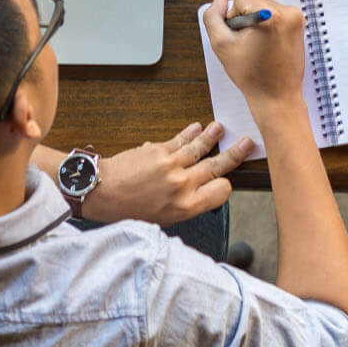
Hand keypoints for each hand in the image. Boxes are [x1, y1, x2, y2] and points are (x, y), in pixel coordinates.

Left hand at [74, 122, 233, 224]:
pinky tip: (197, 127)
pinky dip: (191, 132)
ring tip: (221, 129)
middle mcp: (183, 184)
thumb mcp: (161, 219)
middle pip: (217, 166)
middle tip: (247, 144)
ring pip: (201, 148)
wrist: (100, 192)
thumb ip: (183, 207)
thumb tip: (196, 194)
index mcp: (186, 206)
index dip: (226, 185)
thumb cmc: (126, 210)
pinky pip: (181, 139)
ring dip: (213, 137)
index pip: (222, 191)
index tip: (226, 180)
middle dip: (235, 154)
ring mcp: (172, 165)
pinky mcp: (158, 149)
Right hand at [202, 0, 303, 103]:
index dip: (233, 15)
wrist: (277, 96)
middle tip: (248, 44)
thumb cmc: (253, 76)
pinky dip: (268, 26)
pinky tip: (267, 45)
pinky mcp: (299, 25)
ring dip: (257, 23)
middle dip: (246, 19)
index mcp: (270, 16)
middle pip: (254, 0)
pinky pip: (275, 15)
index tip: (240, 34)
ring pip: (264, 7)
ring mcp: (297, 19)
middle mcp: (288, 14)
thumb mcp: (222, 45)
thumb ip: (213, 16)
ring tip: (258, 47)